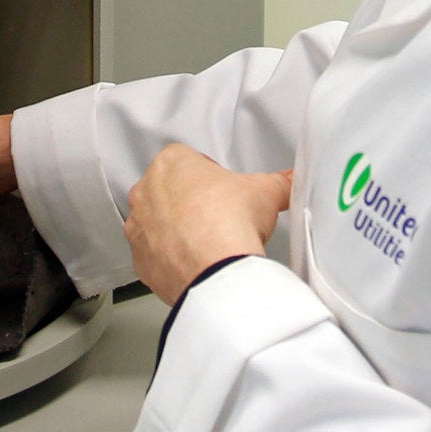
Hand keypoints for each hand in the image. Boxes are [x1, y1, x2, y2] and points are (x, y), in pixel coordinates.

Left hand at [125, 143, 291, 304]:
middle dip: (190, 202)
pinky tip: (195, 263)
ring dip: (176, 230)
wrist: (216, 271)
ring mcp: (138, 228)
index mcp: (171, 163)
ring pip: (157, 223)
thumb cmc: (230, 222)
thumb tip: (291, 181)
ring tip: (208, 243)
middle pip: (169, 190)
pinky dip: (170, 259)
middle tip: (218, 216)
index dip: (211, 176)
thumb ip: (280, 181)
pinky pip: (154, 255)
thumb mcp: (267, 191)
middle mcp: (146, 191)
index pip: (190, 160)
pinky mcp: (139, 260)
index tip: (225, 192)